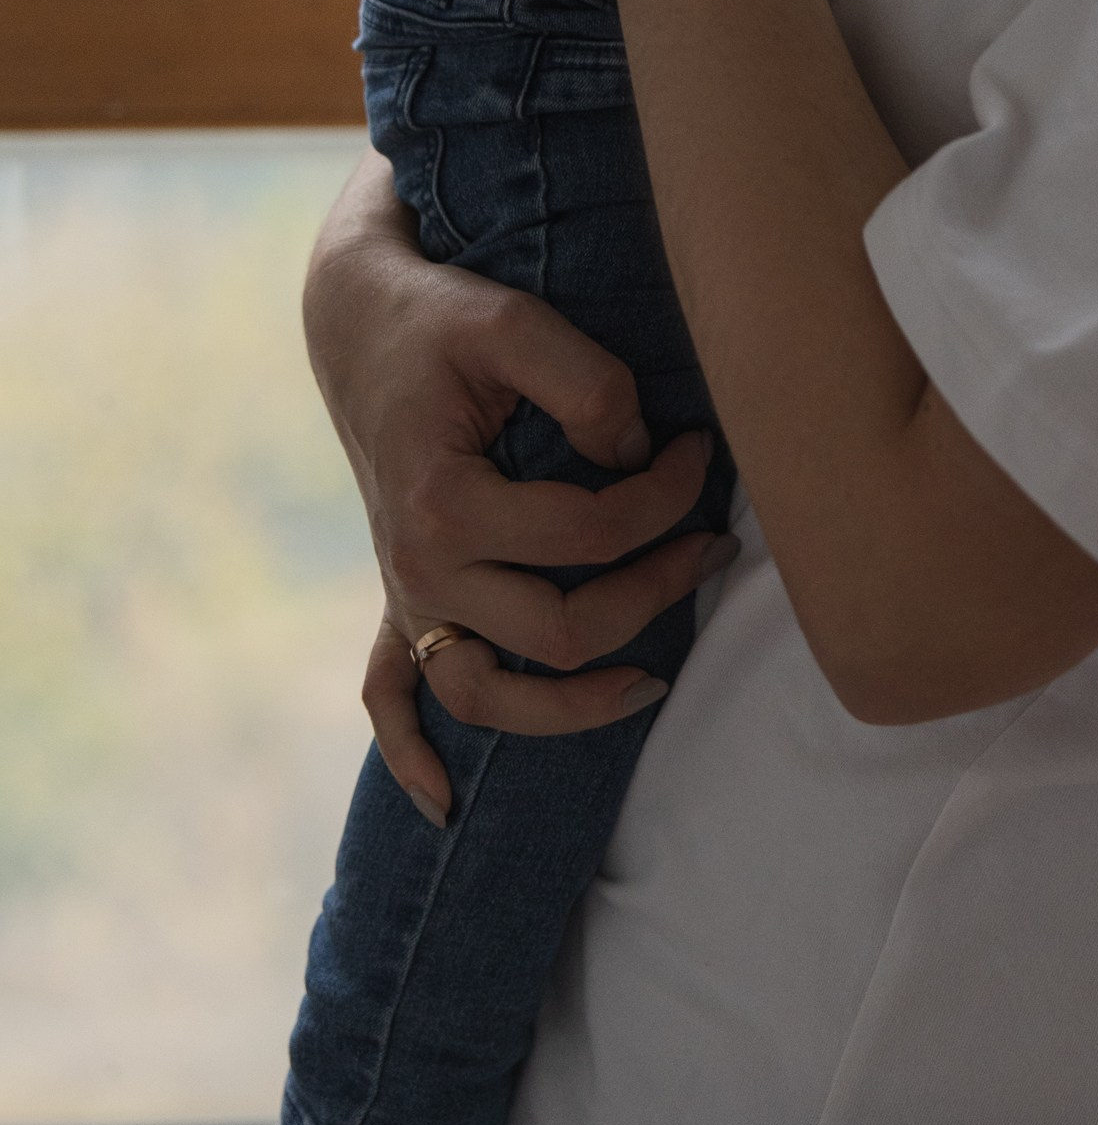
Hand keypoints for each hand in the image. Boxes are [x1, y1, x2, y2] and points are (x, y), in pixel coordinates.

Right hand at [306, 154, 734, 820]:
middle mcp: (420, 566)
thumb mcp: (515, 321)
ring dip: (572, 706)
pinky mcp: (398, 596)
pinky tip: (447, 806)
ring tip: (653, 684)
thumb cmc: (443, 318)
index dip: (665, 496)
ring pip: (486, 696)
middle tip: (712, 543)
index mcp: (445, 503)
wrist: (359, 322)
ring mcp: (407, 592)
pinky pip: (391, 699)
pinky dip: (413, 759)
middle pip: (558, 631)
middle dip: (654, 594)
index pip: (591, 531)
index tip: (699, 450)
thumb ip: (587, 386)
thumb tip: (639, 457)